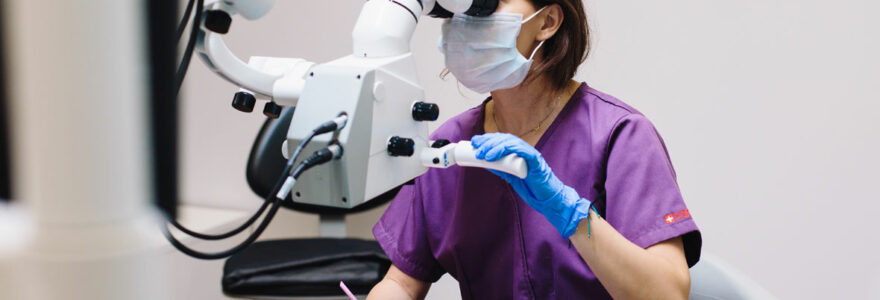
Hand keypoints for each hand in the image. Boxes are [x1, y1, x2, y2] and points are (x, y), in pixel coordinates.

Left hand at [471, 133, 591, 237]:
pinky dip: (508, 149)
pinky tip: (495, 155)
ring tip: (483, 154)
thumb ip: (501, 169)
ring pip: (511, 142)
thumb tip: (485, 163)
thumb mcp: (511, 177)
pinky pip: (522, 150)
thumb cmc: (532, 189)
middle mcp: (525, 150)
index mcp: (519, 153)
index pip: (502, 140)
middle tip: (476, 147)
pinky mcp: (536, 161)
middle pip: (505, 138)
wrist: (548, 200)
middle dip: (488, 141)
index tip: (475, 142)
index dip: (488, 139)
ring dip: (494, 146)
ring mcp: (531, 154)